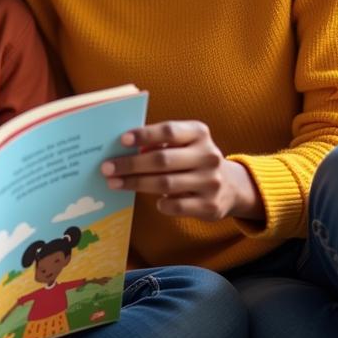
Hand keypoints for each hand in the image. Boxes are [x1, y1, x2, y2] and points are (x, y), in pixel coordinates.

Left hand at [102, 120, 263, 221]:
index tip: (121, 140)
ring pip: (165, 183)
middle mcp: (208, 156)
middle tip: (106, 168)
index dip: (144, 135)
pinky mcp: (210, 206)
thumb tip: (123, 148)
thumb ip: (160, 143)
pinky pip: (176, 206)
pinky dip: (160, 203)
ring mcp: (211, 182)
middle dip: (130, 164)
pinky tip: (153, 200)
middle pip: (162, 160)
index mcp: (199, 133)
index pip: (169, 131)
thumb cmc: (193, 159)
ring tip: (114, 183)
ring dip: (135, 183)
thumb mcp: (184, 143)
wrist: (231, 187)